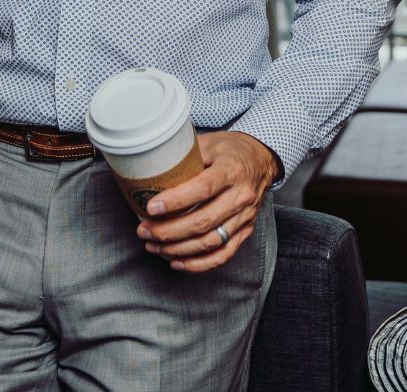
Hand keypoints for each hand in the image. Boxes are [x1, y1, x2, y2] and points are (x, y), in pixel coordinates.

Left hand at [136, 131, 281, 272]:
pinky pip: (223, 255)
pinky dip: (198, 264)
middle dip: (169, 231)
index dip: (175, 201)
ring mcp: (245, 216)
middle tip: (145, 230)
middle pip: (203, 221)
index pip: (203, 189)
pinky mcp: (245, 231)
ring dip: (178, 249)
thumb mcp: (209, 142)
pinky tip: (177, 261)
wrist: (261, 160)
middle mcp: (241, 196)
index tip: (151, 207)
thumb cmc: (231, 150)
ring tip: (154, 245)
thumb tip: (152, 166)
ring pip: (210, 242)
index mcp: (232, 170)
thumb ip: (185, 155)